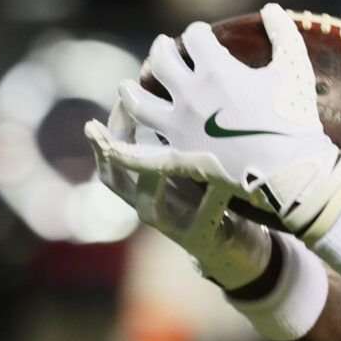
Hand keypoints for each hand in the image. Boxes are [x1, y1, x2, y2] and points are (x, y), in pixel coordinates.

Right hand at [85, 103, 273, 289]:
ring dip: (157, 173)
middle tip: (107, 124)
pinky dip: (214, 194)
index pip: (113, 158)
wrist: (232, 245)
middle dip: (109, 151)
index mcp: (142, 187)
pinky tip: (225, 177)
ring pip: (148, 202)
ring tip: (168, 153)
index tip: (121, 99)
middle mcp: (148, 206)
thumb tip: (166, 95)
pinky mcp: (198, 238)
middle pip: (115, 179)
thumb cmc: (206, 196)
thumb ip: (173, 141)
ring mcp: (170, 226)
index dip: (110, 133)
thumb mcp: (186, 167)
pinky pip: (204, 214)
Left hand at [109, 4, 340, 238]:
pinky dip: (116, 148)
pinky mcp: (177, 156)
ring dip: (131, 90)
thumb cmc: (293, 118)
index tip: (203, 36)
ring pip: (139, 102)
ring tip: (126, 85)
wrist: (289, 169)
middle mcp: (189, 94)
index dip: (198, 33)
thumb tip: (270, 8)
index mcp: (216, 70)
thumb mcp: (295, 69)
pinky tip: (100, 138)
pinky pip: (139, 155)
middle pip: (161, 61)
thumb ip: (284, 34)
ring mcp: (178, 127)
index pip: (195, 38)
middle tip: (163, 48)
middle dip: (162, 49)